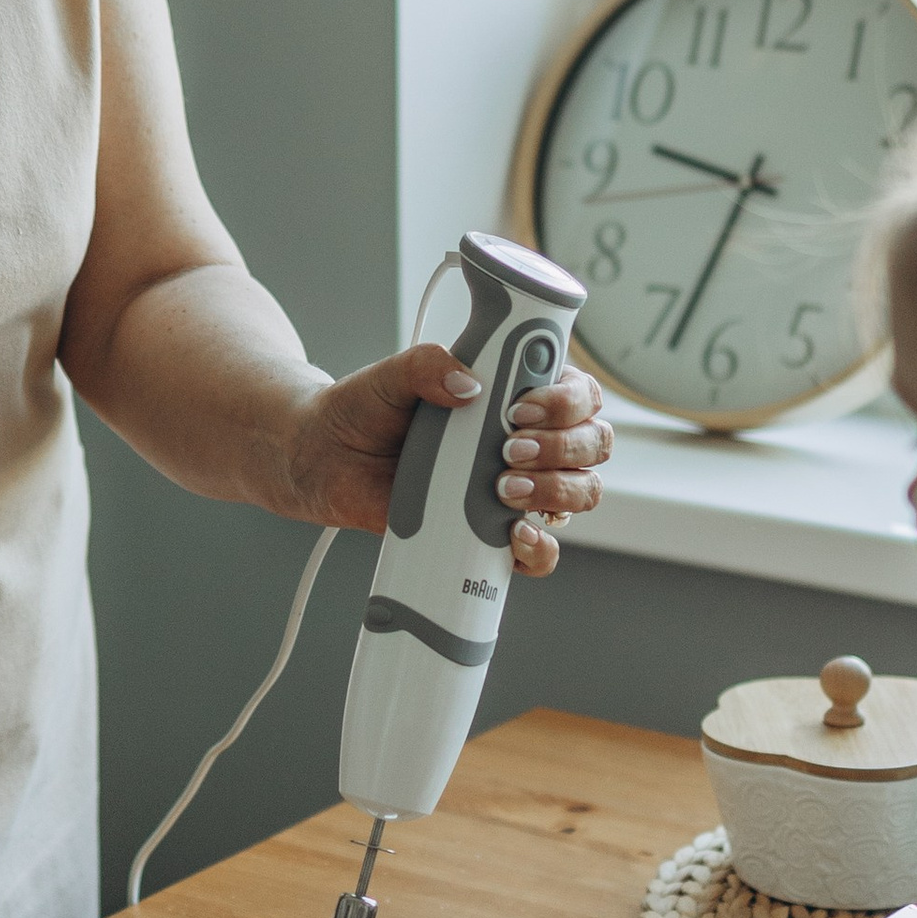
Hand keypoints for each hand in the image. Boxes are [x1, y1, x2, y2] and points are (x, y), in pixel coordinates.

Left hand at [279, 348, 609, 577]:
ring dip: (556, 490)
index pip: (580, 392)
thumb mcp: (391, 376)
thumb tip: (466, 383)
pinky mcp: (491, 533)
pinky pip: (541, 553)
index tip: (523, 407)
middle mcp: (528, 441)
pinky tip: (514, 535)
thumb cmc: (363, 411)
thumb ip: (426, 364)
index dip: (568, 400)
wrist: (323, 459)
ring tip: (500, 487)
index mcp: (516, 394)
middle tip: (508, 448)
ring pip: (580, 494)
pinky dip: (541, 548)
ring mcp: (515, 488)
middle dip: (563, 448)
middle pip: (593, 445)